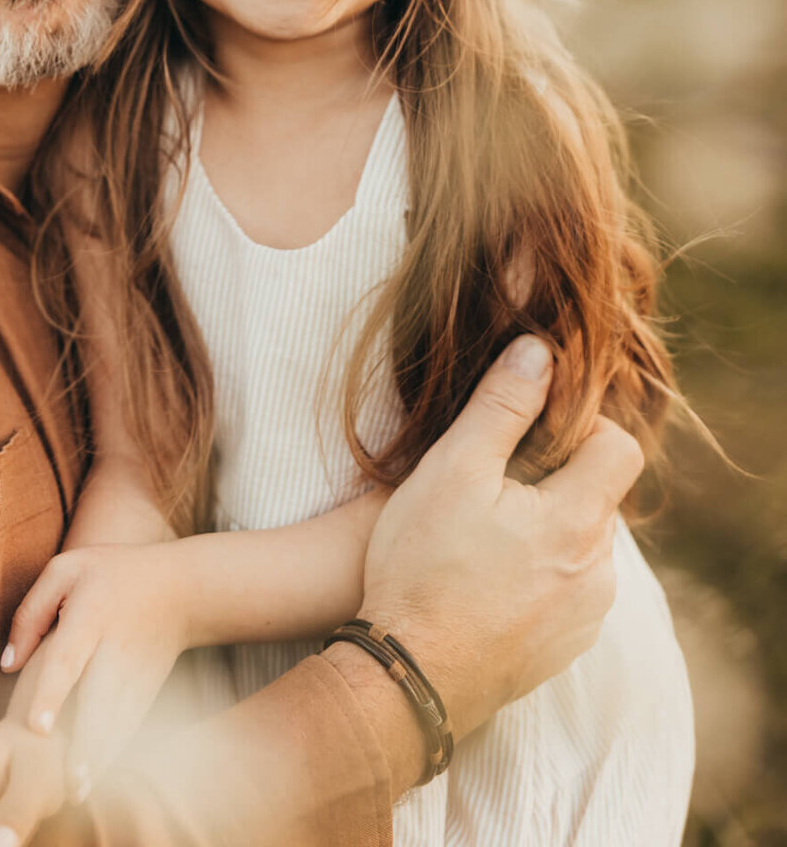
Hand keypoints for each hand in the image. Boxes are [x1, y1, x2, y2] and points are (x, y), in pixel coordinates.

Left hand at [2, 542, 192, 787]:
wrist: (180, 590)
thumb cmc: (111, 576)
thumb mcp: (67, 569)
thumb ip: (31, 612)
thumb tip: (6, 664)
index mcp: (91, 615)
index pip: (69, 658)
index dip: (51, 694)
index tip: (36, 728)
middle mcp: (114, 649)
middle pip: (98, 702)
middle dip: (84, 744)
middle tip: (66, 785)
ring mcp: (135, 675)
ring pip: (116, 723)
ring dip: (99, 759)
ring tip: (76, 793)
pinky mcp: (146, 692)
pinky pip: (128, 728)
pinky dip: (113, 755)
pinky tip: (94, 781)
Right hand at [355, 335, 642, 743]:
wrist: (410, 679)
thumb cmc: (424, 568)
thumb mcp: (453, 470)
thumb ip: (501, 406)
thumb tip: (539, 351)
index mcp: (578, 522)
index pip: (620, 448)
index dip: (582, 425)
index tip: (534, 427)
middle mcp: (597, 572)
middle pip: (598, 497)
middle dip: (556, 476)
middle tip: (494, 477)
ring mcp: (584, 616)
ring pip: (582, 544)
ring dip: (547, 526)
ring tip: (483, 529)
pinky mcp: (562, 647)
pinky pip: (567, 589)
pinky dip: (538, 571)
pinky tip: (487, 575)